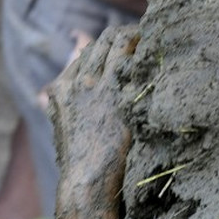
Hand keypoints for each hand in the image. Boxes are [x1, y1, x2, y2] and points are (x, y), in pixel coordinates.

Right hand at [46, 25, 139, 207]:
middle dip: (123, 37)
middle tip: (144, 39)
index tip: (124, 49)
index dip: (106, 48)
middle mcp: (76, 81)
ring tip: (153, 40)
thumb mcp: (66, 128)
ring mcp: (95, 84)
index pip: (86, 53)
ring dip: (135, 37)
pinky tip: (156, 52)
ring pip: (115, 42)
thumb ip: (66, 104)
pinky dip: (143, 50)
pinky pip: (131, 57)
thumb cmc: (81, 162)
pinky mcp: (115, 92)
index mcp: (61, 89)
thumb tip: (65, 89)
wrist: (85, 180)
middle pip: (102, 42)